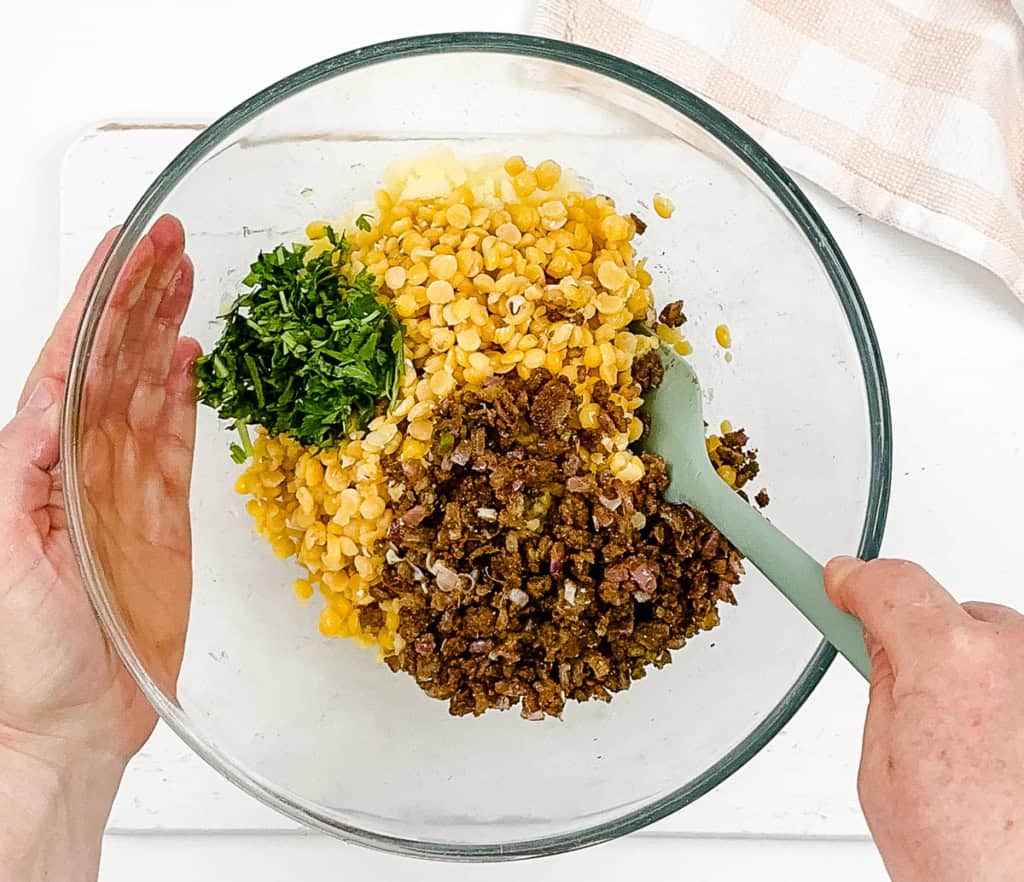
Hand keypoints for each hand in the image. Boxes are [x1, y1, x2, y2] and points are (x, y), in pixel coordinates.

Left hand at [0, 218, 197, 880]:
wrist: (69, 723)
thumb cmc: (21, 658)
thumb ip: (18, 474)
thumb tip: (42, 406)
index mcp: (31, 460)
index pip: (68, 358)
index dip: (97, 298)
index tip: (122, 247)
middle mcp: (79, 462)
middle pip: (113, 357)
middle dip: (139, 293)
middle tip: (167, 240)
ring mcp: (124, 485)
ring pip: (148, 385)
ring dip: (165, 327)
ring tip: (185, 277)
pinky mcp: (164, 514)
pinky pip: (176, 437)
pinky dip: (185, 392)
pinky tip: (190, 356)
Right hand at [826, 557, 1023, 881]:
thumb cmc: (971, 861)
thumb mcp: (883, 769)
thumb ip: (884, 687)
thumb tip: (884, 649)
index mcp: (952, 661)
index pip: (892, 583)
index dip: (857, 581)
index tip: (841, 579)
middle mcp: (1016, 654)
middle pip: (950, 613)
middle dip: (924, 644)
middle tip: (911, 701)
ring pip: (995, 645)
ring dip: (975, 672)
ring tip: (973, 748)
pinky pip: (1023, 675)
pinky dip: (1010, 697)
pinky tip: (1005, 750)